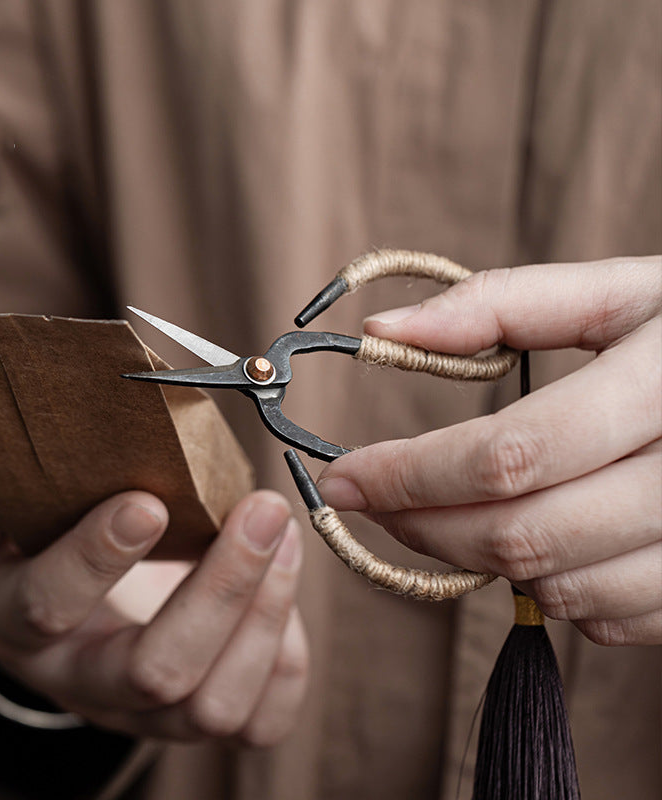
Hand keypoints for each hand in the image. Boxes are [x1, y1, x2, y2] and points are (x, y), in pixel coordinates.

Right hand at [0, 479, 307, 743]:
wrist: (59, 607)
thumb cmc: (33, 547)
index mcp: (15, 624)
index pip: (45, 609)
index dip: (94, 559)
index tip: (148, 502)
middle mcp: (80, 683)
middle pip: (155, 672)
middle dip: (221, 587)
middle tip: (260, 509)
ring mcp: (144, 713)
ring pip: (215, 705)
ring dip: (265, 614)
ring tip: (283, 533)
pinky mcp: (197, 717)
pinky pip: (260, 719)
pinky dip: (287, 654)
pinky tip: (286, 580)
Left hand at [318, 256, 661, 644]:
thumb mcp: (619, 292)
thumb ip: (503, 303)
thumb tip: (385, 332)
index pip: (509, 454)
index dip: (410, 474)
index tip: (343, 478)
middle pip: (524, 532)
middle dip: (424, 525)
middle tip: (376, 501)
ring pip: (561, 587)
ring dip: (484, 558)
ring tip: (457, 509)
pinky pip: (609, 619)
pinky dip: (550, 588)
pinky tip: (539, 536)